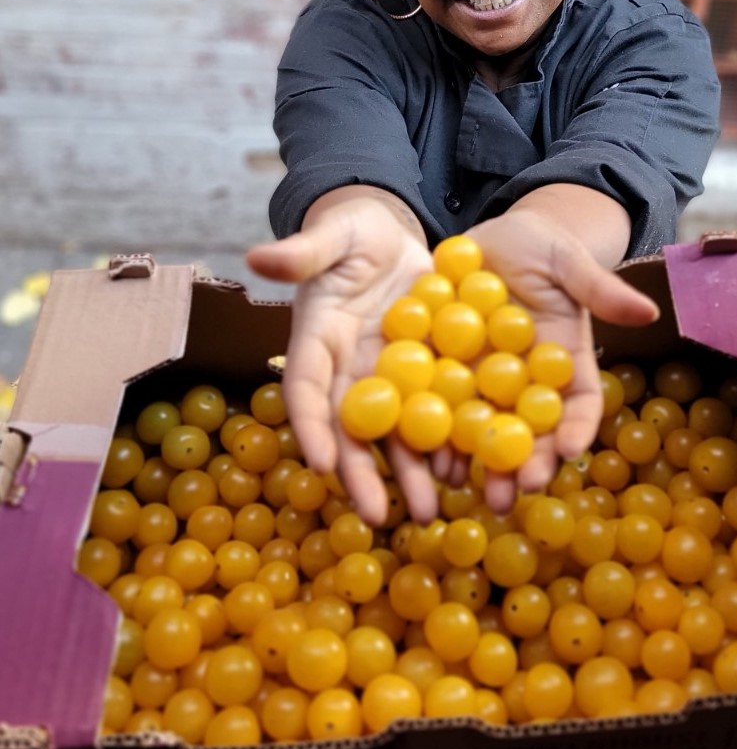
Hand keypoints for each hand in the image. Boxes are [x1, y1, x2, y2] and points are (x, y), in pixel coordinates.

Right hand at [246, 190, 435, 527]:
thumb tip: (257, 255)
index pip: (304, 388)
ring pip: (394, 432)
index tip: (320, 463)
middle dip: (361, 474)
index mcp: (316, 340)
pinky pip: (435, 412)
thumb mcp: (333, 235)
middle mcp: (349, 369)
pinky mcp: (426, 372)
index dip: (310, 425)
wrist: (393, 233)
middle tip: (378, 517)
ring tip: (432, 510)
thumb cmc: (352, 230)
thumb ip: (303, 251)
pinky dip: (447, 442)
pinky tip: (467, 471)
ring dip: (409, 472)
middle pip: (350, 428)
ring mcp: (388, 375)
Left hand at [438, 208, 657, 512]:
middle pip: (529, 430)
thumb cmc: (540, 245)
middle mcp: (524, 380)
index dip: (576, 428)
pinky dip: (433, 432)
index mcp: (563, 360)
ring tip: (468, 488)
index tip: (569, 451)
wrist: (489, 236)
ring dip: (477, 462)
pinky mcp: (439, 368)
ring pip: (484, 429)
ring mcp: (482, 379)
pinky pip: (436, 404)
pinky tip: (424, 456)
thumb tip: (649, 310)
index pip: (579, 402)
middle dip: (524, 464)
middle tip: (516, 492)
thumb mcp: (568, 259)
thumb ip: (599, 287)